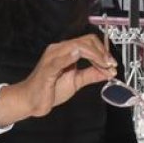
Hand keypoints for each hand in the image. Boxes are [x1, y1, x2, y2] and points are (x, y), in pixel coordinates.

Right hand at [0, 35, 116, 124]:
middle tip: (110, 65)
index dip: (103, 51)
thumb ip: (91, 74)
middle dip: (102, 53)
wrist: (31, 100)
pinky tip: (78, 56)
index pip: (88, 42)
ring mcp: (52, 57)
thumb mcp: (76, 81)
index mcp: (66, 51)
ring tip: (104, 66)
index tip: (112, 63)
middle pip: (85, 41)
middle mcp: (59, 50)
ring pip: (77, 47)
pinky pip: (60, 60)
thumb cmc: (49, 89)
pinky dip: (71, 57)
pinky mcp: (47, 69)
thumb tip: (108, 71)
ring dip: (94, 56)